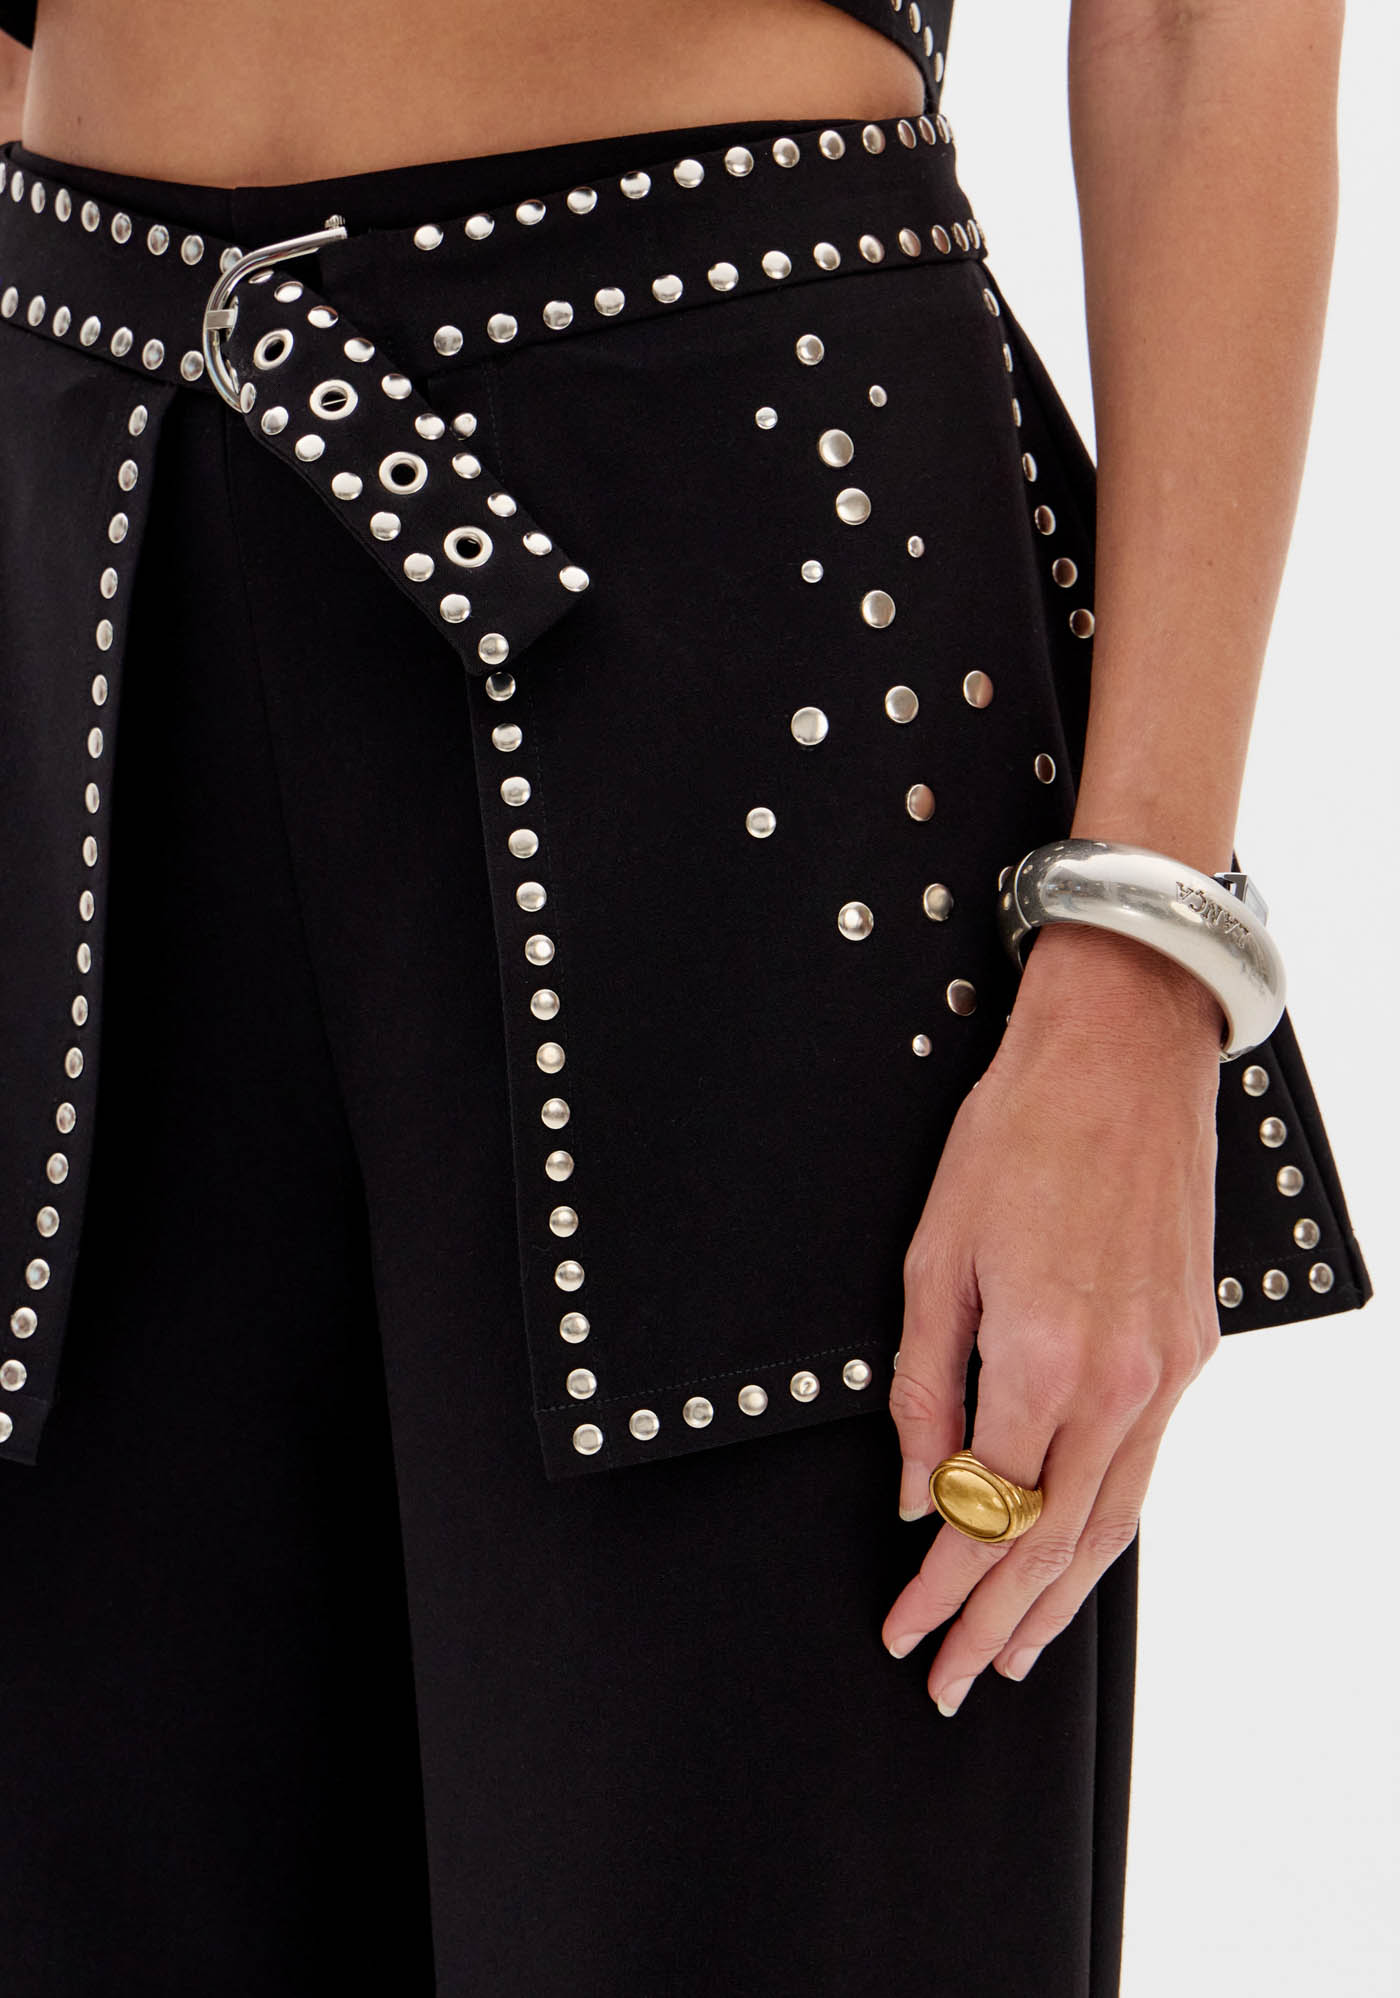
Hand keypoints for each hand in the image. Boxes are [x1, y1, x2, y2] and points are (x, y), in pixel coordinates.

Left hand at [881, 923, 1223, 1712]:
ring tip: (1015, 1651)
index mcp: (1043, 1355)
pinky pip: (1145, 1467)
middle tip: (954, 1676)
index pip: (986, 1512)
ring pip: (1113, 1520)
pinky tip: (1077, 1556)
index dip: (940, 1583)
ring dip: (1060, 1598)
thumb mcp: (934, 1254)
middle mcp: (1119, 1380)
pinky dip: (1106, 1529)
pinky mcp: (1190, 1348)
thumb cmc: (1021, 1132)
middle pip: (1054, 1540)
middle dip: (996, 1619)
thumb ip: (921, 1386)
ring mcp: (1166, 1369)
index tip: (907, 1626)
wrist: (1123, 1054)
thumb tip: (914, 1483)